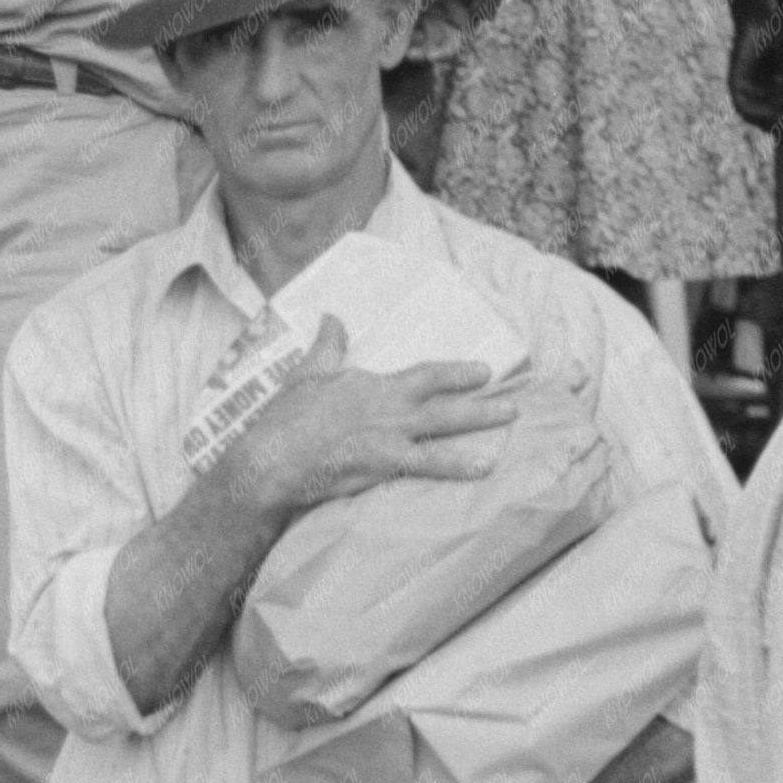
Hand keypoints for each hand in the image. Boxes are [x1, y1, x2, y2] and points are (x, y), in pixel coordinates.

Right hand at [230, 316, 518, 520]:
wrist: (270, 459)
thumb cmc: (283, 420)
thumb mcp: (305, 374)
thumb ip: (327, 345)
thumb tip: (332, 315)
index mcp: (371, 384)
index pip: (423, 374)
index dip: (454, 372)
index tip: (481, 371)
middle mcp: (387, 405)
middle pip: (442, 397)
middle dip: (479, 395)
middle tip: (511, 397)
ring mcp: (389, 433)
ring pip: (444, 424)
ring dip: (480, 420)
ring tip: (510, 421)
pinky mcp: (383, 461)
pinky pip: (429, 463)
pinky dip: (458, 465)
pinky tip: (484, 467)